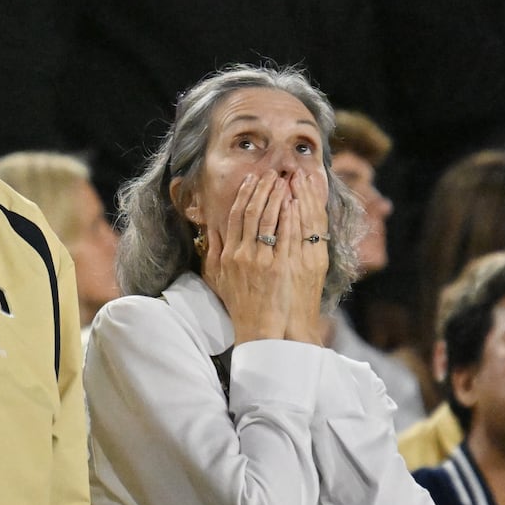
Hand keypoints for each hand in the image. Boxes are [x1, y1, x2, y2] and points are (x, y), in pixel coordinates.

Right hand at [202, 171, 327, 345]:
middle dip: (262, 190)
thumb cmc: (241, 306)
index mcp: (228, 255)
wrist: (259, 331)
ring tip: (285, 180)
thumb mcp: (219, 279)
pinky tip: (294, 202)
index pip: (235, 217)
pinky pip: (284, 236)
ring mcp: (260, 261)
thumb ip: (213, 253)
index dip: (243, 196)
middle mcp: (242, 255)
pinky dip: (288, 216)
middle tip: (272, 173)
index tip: (252, 179)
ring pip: (268, 220)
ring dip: (276, 197)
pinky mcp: (278, 268)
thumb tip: (210, 230)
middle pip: (251, 213)